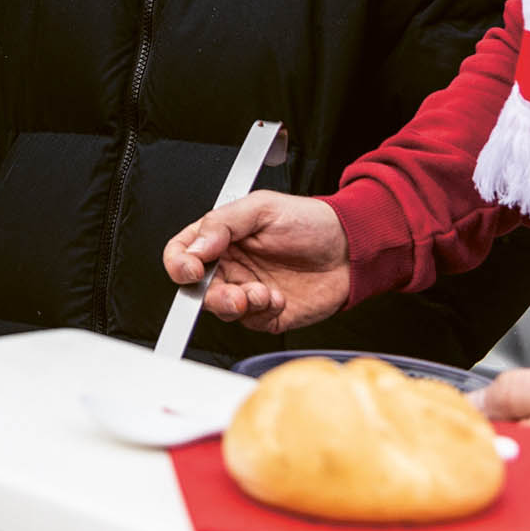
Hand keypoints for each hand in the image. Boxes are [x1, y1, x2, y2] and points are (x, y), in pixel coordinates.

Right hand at [163, 192, 351, 332]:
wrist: (350, 249)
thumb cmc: (311, 222)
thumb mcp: (262, 207)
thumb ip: (223, 223)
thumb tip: (196, 246)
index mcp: (222, 237)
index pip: (182, 252)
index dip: (179, 264)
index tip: (193, 270)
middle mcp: (230, 265)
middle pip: (197, 289)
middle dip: (212, 295)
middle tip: (234, 292)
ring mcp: (247, 290)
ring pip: (221, 309)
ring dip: (237, 305)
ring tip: (262, 293)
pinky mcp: (266, 314)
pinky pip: (250, 322)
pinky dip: (261, 313)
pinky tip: (278, 297)